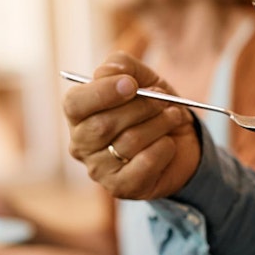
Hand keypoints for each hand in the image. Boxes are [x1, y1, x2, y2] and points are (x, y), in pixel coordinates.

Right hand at [63, 53, 200, 200]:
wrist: (180, 142)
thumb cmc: (152, 108)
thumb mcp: (143, 79)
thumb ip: (124, 66)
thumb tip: (109, 71)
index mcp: (78, 114)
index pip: (75, 104)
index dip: (102, 92)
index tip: (131, 84)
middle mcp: (81, 144)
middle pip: (103, 124)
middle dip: (140, 108)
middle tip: (162, 100)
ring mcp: (99, 170)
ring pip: (128, 143)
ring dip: (159, 124)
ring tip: (174, 116)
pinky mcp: (121, 188)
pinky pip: (145, 164)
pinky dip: (164, 148)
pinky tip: (169, 142)